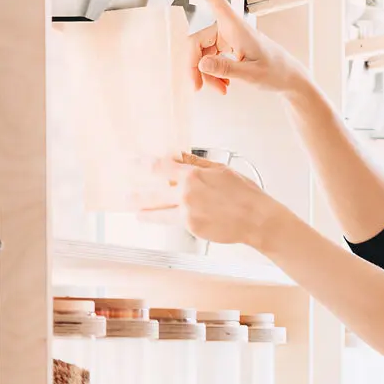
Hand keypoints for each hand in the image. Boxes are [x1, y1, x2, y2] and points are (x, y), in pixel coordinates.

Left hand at [139, 154, 280, 247]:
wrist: (258, 220)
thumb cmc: (246, 195)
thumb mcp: (222, 170)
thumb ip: (196, 164)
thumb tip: (177, 156)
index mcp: (193, 175)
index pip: (159, 167)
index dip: (142, 164)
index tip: (132, 163)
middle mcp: (186, 193)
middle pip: (151, 192)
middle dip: (136, 194)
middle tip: (125, 195)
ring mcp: (187, 211)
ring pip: (157, 211)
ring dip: (143, 210)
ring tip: (135, 211)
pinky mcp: (192, 227)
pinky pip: (172, 222)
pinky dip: (161, 220)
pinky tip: (153, 220)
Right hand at [182, 0, 306, 95]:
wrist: (291, 79)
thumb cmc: (277, 73)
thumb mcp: (252, 75)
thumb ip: (226, 69)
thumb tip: (202, 63)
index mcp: (237, 27)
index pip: (215, 0)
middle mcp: (230, 28)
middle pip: (198, 41)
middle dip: (196, 66)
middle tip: (198, 88)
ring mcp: (228, 37)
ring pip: (203, 53)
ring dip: (207, 74)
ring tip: (222, 90)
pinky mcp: (228, 46)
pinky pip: (211, 58)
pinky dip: (214, 73)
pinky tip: (224, 85)